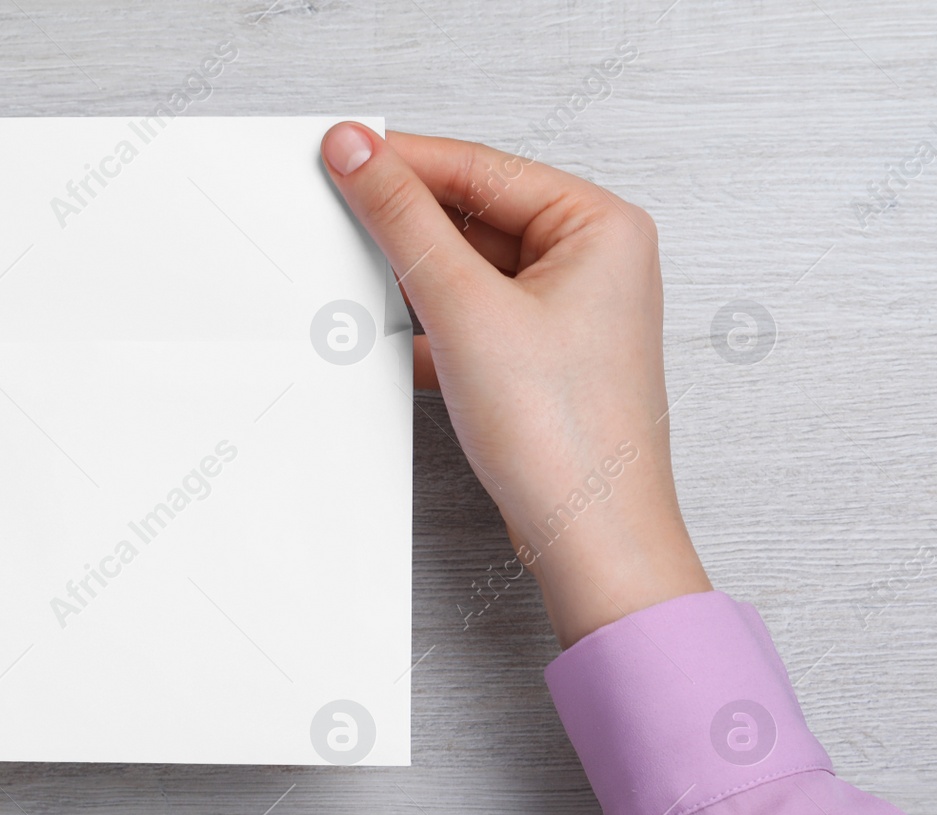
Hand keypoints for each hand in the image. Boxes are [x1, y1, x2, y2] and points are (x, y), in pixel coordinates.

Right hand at [321, 123, 710, 647]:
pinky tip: (392, 336)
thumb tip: (361, 152)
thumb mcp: (465, 309)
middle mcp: (593, 261)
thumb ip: (404, 221)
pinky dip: (427, 323)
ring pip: (466, 268)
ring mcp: (567, 312)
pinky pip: (469, 315)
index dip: (404, 161)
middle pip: (472, 214)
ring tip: (362, 282)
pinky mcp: (538, 358)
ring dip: (412, 278)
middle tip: (336, 212)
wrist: (589, 539)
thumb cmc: (567, 438)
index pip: (480, 167)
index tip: (339, 153)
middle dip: (405, 224)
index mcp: (600, 225)